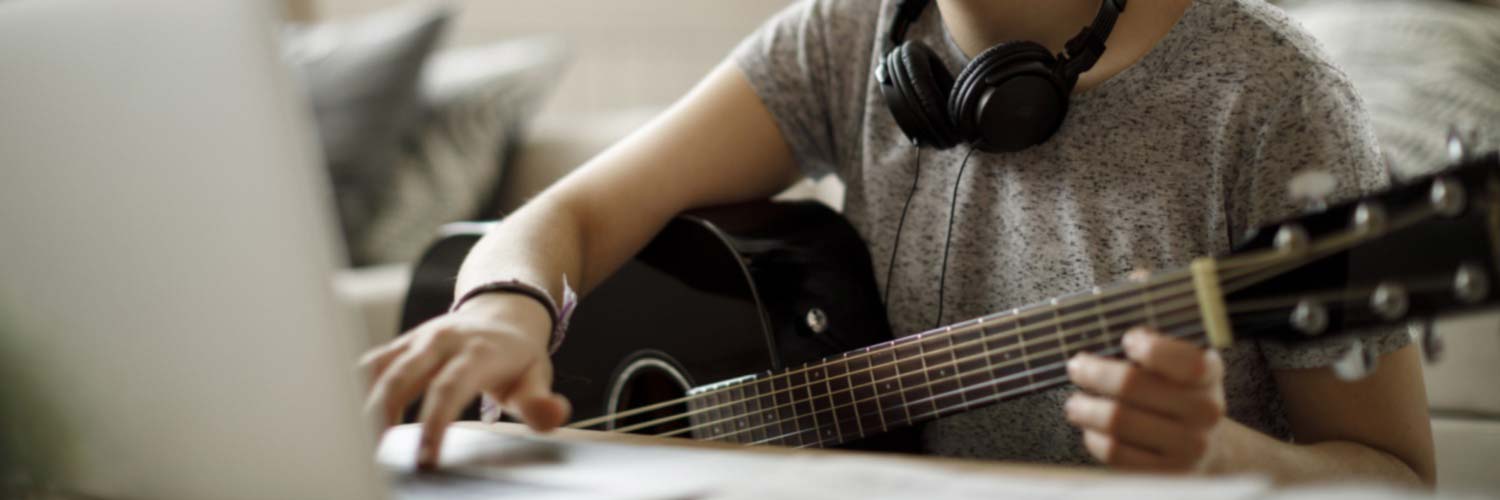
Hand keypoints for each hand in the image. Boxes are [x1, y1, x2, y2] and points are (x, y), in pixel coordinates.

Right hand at [359, 293, 570, 468]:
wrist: (503, 311)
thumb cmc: (518, 355)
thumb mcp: (538, 376)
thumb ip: (541, 401)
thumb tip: (553, 414)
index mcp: (478, 351)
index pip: (449, 388)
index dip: (434, 424)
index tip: (425, 459)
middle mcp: (443, 340)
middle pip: (402, 375)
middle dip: (384, 415)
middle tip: (375, 454)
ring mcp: (418, 339)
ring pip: (380, 368)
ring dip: (364, 404)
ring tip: (362, 443)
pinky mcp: (402, 344)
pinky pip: (372, 364)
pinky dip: (357, 390)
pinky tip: (355, 420)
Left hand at [1064, 327, 1226, 472]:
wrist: (1203, 446)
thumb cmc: (1176, 393)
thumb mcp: (1177, 364)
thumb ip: (1152, 346)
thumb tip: (1116, 335)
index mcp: (1208, 374)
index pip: (1186, 360)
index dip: (1151, 349)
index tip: (1127, 341)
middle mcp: (1205, 411)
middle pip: (1132, 385)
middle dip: (1094, 373)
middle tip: (1076, 367)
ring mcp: (1189, 445)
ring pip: (1118, 421)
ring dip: (1085, 408)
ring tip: (1075, 403)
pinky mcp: (1166, 472)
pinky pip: (1116, 451)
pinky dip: (1094, 437)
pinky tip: (1091, 429)